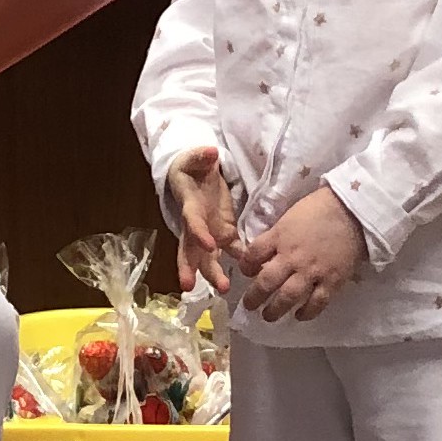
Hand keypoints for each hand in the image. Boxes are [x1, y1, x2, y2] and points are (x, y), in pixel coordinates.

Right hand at [166, 146, 239, 295]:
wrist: (198, 176)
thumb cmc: (193, 168)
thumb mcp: (193, 159)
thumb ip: (200, 156)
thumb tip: (209, 152)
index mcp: (190, 208)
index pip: (192, 223)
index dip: (198, 234)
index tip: (208, 244)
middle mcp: (197, 227)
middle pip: (191, 251)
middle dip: (193, 268)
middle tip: (191, 287)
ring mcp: (210, 233)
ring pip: (209, 258)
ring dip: (214, 274)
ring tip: (223, 288)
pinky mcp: (225, 233)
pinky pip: (233, 250)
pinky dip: (241, 261)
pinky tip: (251, 272)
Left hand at [237, 186, 366, 323]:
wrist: (353, 211)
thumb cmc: (320, 208)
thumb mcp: (289, 216)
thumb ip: (275, 236)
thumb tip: (263, 252)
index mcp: (280, 237)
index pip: (253, 255)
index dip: (245, 266)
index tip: (246, 272)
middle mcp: (292, 258)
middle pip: (266, 282)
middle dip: (254, 297)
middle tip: (249, 305)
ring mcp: (312, 272)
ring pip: (288, 297)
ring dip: (274, 310)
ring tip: (268, 316)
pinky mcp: (332, 281)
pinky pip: (316, 303)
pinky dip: (306, 312)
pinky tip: (299, 315)